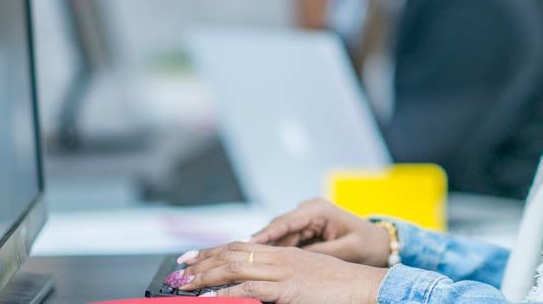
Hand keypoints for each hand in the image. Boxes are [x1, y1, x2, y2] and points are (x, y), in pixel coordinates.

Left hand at [177, 242, 387, 303]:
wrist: (364, 286)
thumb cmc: (340, 286)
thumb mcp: (306, 277)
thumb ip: (281, 278)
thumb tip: (256, 288)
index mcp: (284, 252)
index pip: (240, 246)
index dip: (212, 251)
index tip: (191, 258)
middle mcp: (280, 257)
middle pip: (232, 252)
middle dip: (202, 262)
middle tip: (178, 271)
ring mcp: (284, 271)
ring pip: (235, 267)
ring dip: (205, 276)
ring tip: (184, 284)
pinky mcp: (288, 288)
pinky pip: (250, 288)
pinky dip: (226, 292)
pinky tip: (209, 297)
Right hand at [248, 198, 391, 266]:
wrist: (379, 242)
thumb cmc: (366, 244)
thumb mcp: (345, 249)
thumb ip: (318, 252)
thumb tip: (292, 261)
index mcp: (318, 209)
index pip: (286, 221)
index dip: (265, 234)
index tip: (247, 245)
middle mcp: (308, 211)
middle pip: (277, 228)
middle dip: (257, 243)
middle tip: (236, 257)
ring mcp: (306, 220)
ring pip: (278, 236)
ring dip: (263, 250)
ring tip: (243, 262)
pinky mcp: (305, 231)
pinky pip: (285, 241)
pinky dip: (274, 252)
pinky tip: (260, 264)